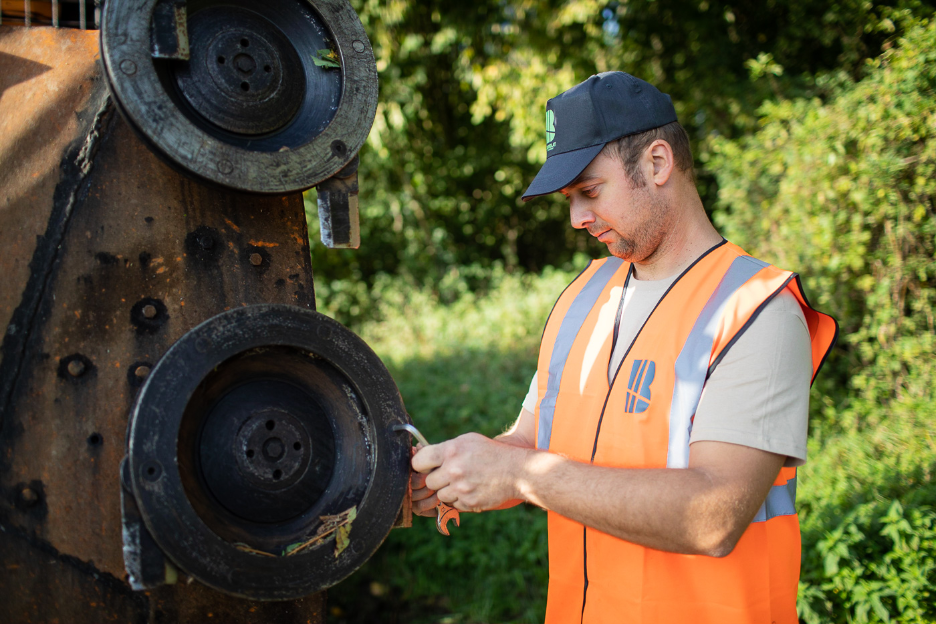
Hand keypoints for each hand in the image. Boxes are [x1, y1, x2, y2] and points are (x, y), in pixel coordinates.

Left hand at [411, 432, 527, 511]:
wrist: (517, 471)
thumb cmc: (491, 452)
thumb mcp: (468, 441)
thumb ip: (445, 448)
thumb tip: (422, 454)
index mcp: (451, 451)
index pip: (418, 462)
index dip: (420, 466)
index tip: (425, 467)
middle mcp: (453, 470)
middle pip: (428, 482)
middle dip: (436, 480)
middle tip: (448, 475)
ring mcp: (461, 488)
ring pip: (440, 495)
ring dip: (448, 491)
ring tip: (463, 482)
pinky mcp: (469, 502)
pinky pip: (453, 505)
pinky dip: (459, 500)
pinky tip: (472, 490)